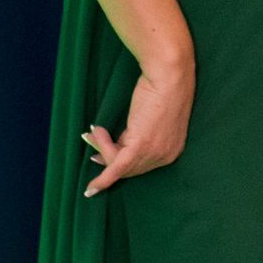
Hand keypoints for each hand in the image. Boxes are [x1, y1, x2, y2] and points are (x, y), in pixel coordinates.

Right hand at [82, 63, 192, 192]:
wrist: (169, 74)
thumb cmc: (163, 85)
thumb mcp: (152, 114)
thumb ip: (141, 130)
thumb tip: (119, 140)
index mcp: (172, 150)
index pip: (142, 164)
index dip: (121, 160)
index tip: (104, 154)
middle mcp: (165, 156)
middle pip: (130, 168)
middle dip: (108, 157)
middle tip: (93, 141)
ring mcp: (154, 153)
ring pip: (119, 164)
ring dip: (102, 149)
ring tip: (94, 131)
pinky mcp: (140, 146)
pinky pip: (117, 167)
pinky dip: (102, 179)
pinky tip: (90, 188)